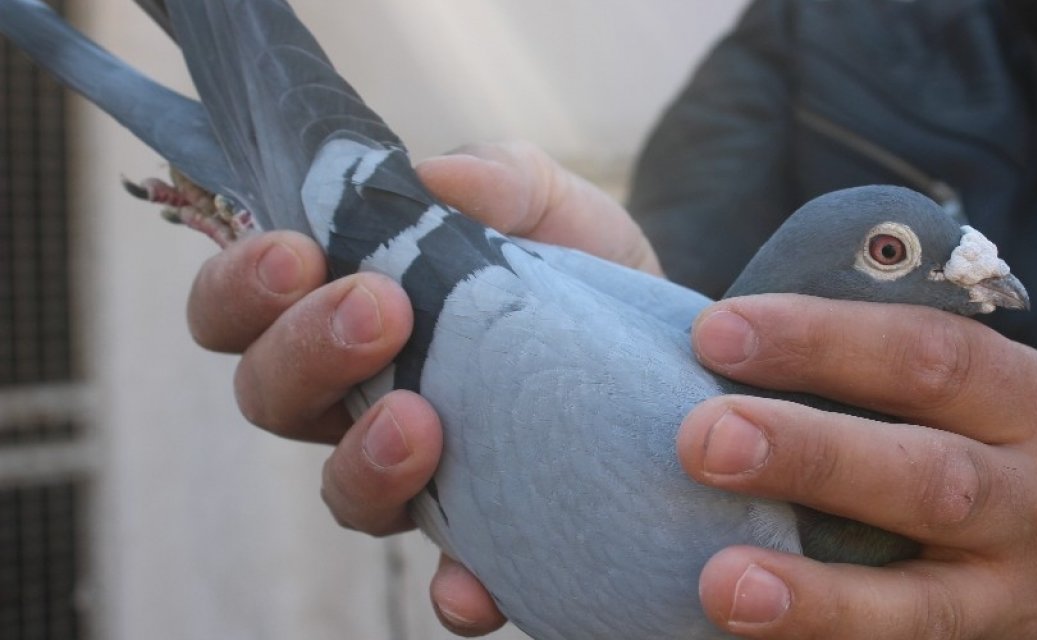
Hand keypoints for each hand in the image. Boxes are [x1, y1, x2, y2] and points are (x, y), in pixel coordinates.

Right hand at [186, 140, 657, 635]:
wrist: (664, 340)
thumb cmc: (573, 260)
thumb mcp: (545, 201)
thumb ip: (495, 176)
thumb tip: (436, 179)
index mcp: (341, 308)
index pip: (240, 309)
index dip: (241, 287)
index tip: (299, 253)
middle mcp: (357, 399)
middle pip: (272, 397)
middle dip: (307, 352)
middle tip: (380, 311)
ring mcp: (417, 474)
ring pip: (344, 493)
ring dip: (364, 462)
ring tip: (420, 422)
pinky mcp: (488, 533)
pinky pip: (450, 581)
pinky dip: (456, 588)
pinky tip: (474, 580)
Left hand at [677, 294, 1036, 637]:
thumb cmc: (998, 452)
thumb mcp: (985, 392)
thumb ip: (888, 365)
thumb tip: (728, 335)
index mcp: (1028, 400)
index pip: (928, 354)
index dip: (821, 340)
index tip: (717, 331)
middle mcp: (1034, 499)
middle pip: (927, 478)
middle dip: (810, 455)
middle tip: (704, 438)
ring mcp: (1010, 597)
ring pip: (922, 605)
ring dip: (819, 597)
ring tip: (723, 585)